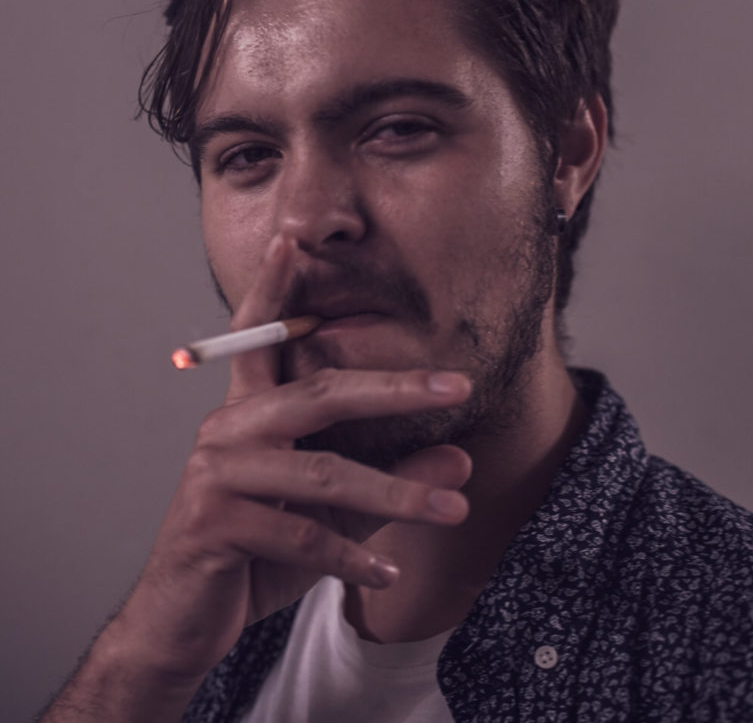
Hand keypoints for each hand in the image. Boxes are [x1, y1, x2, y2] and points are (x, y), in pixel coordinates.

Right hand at [108, 234, 472, 685]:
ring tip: (451, 512)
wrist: (183, 620)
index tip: (290, 242)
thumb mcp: (332, 515)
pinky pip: (300, 534)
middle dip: (393, 388)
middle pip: (319, 393)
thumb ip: (390, 482)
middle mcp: (228, 430)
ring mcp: (217, 474)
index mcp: (248, 413)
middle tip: (456, 386)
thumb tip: (461, 460)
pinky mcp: (213, 523)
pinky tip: (389, 575)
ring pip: (322, 474)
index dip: (274, 290)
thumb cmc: (255, 552)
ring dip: (395, 495)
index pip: (260, 339)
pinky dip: (351, 556)